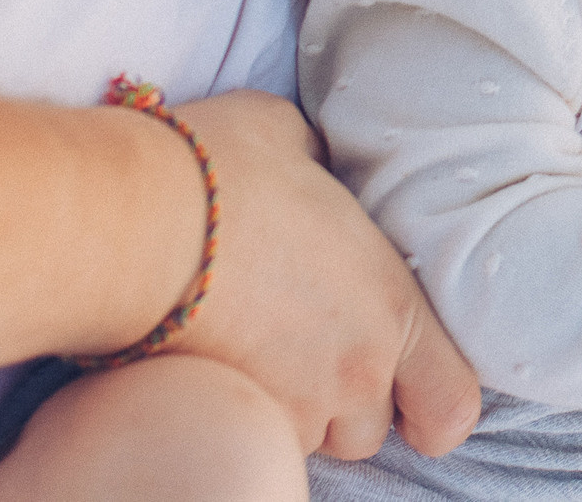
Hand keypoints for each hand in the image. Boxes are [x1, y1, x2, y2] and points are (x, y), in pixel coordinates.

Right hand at [169, 91, 480, 458]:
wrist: (129, 221)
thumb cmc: (219, 169)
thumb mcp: (294, 141)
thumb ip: (322, 167)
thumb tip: (311, 164)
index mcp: (392, 304)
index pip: (452, 403)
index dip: (434, 408)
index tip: (410, 397)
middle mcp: (353, 370)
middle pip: (368, 430)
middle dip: (343, 404)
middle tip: (306, 352)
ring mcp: (290, 407)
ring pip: (307, 441)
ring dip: (292, 412)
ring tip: (252, 352)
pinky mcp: (226, 421)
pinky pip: (249, 438)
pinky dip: (237, 413)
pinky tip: (209, 363)